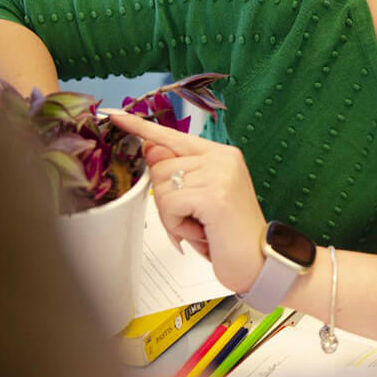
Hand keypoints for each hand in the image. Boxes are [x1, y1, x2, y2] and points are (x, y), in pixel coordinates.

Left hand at [106, 110, 266, 292]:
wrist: (258, 260)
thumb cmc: (229, 233)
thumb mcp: (201, 199)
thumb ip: (178, 173)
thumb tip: (150, 148)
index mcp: (221, 154)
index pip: (174, 136)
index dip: (142, 127)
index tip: (117, 116)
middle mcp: (222, 158)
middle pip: (160, 166)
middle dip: (167, 199)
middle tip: (193, 218)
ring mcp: (220, 174)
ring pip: (162, 187)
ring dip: (173, 215)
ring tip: (201, 225)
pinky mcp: (213, 195)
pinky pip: (169, 205)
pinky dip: (177, 225)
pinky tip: (201, 231)